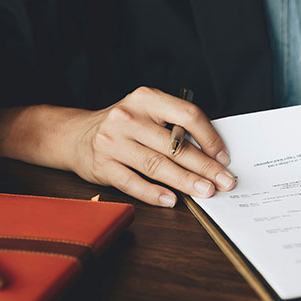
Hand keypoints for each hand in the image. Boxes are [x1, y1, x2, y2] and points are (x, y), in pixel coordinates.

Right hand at [0, 87, 235, 206]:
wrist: (75, 134)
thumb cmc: (125, 126)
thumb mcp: (148, 113)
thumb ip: (176, 126)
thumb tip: (213, 154)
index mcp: (146, 99)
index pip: (187, 115)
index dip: (210, 137)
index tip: (224, 157)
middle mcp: (128, 118)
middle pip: (175, 145)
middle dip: (205, 166)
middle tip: (225, 181)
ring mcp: (113, 142)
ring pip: (157, 165)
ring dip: (185, 181)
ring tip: (206, 191)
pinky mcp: (102, 165)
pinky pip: (133, 183)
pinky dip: (154, 193)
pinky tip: (172, 200)